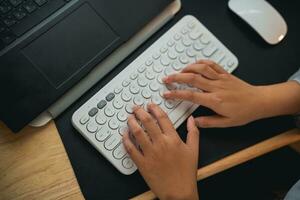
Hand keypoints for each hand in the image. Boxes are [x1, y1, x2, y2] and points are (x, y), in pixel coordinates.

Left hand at [122, 104, 198, 199]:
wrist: (179, 192)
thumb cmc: (186, 173)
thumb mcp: (194, 150)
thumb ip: (193, 133)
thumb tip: (192, 120)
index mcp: (173, 139)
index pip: (162, 118)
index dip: (155, 108)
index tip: (150, 105)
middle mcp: (160, 143)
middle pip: (147, 121)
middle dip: (139, 111)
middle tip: (136, 108)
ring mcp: (150, 153)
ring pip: (137, 132)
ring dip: (131, 122)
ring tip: (129, 118)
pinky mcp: (142, 163)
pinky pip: (131, 149)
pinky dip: (126, 140)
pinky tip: (124, 134)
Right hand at [163, 60, 299, 127]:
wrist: (260, 102)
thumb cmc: (245, 112)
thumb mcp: (226, 123)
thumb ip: (208, 122)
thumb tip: (194, 122)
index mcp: (215, 100)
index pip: (191, 95)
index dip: (176, 94)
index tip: (167, 94)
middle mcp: (216, 87)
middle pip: (192, 79)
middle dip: (176, 77)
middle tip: (166, 79)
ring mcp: (221, 79)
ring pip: (201, 69)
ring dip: (187, 68)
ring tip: (178, 71)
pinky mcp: (225, 74)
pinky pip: (212, 64)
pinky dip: (202, 62)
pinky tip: (195, 64)